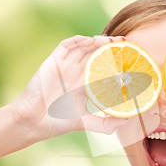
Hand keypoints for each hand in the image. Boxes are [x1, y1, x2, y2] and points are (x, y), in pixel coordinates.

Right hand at [8, 35, 127, 141]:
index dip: (115, 60)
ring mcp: (65, 66)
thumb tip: (127, 122)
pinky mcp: (54, 62)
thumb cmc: (58, 122)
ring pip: (83, 47)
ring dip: (96, 41)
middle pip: (95, 53)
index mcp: (85, 84)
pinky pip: (66, 46)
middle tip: (124, 43)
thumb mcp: (87, 123)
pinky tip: (89, 40)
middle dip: (109, 46)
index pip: (103, 66)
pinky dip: (78, 41)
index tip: (130, 58)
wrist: (34, 122)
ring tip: (109, 40)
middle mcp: (76, 72)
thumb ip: (107, 124)